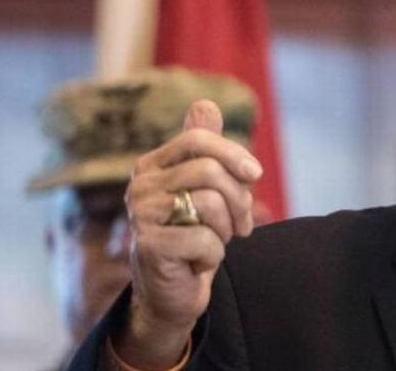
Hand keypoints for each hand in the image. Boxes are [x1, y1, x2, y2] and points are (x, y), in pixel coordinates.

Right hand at [113, 100, 262, 368]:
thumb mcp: (206, 188)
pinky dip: (214, 254)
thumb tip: (205, 104)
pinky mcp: (148, 247)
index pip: (197, 139)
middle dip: (238, 199)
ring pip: (210, 203)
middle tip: (241, 225)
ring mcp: (141, 216)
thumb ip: (206, 149)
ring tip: (217, 242)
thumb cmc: (193, 235)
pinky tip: (198, 262)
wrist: (173, 291)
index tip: (255, 175)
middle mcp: (140, 185)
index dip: (234, 154)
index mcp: (152, 165)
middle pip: (209, 170)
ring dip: (226, 229)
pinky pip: (205, 239)